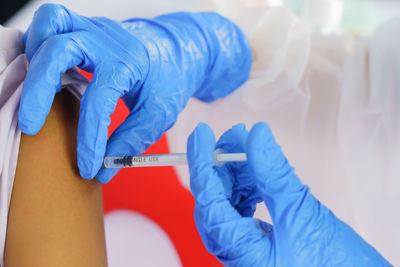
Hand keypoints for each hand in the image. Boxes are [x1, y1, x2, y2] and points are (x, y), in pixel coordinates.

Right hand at [19, 4, 251, 181]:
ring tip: (32, 91)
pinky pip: (53, 22)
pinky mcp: (86, 27)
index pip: (98, 101)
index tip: (87, 167)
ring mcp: (95, 28)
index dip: (89, 139)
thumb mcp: (159, 114)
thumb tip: (104, 170)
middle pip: (60, 49)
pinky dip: (39, 42)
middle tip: (31, 125)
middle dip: (38, 88)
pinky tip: (42, 71)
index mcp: (129, 64)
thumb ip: (131, 141)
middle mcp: (108, 40)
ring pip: (51, 23)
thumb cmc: (169, 81)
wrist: (176, 52)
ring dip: (35, 55)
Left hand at [187, 122, 391, 265]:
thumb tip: (256, 135)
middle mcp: (236, 254)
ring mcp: (245, 250)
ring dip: (237, 174)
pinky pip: (241, 211)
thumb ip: (274, 173)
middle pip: (215, 200)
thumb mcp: (301, 213)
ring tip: (251, 149)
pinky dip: (248, 188)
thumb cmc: (337, 264)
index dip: (202, 164)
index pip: (209, 201)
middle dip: (223, 164)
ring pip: (227, 204)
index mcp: (241, 253)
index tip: (202, 134)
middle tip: (237, 135)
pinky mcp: (256, 244)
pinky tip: (258, 173)